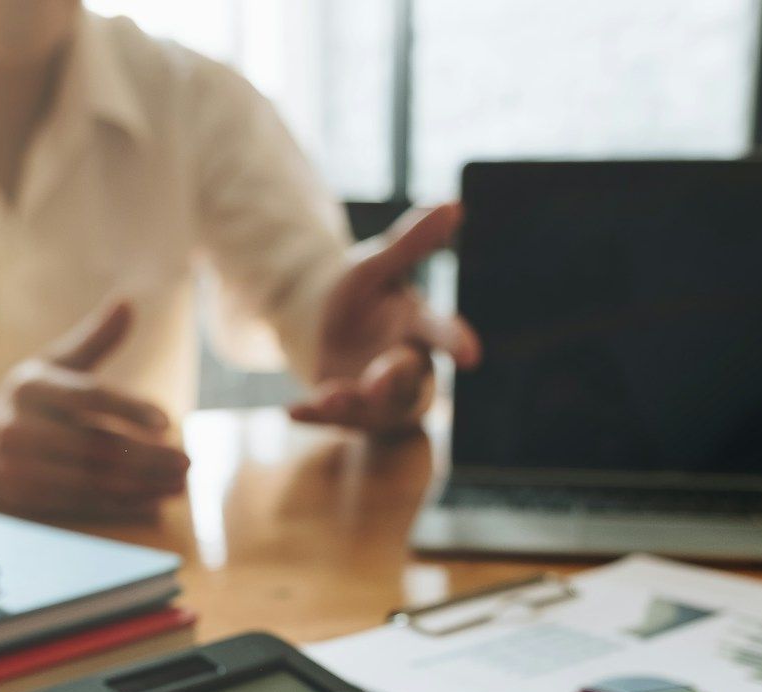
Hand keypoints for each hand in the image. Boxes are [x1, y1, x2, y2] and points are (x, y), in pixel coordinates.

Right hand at [0, 300, 187, 518]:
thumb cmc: (27, 398)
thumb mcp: (53, 363)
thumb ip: (93, 339)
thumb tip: (128, 303)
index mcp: (32, 385)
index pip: (88, 397)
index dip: (129, 408)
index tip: (168, 420)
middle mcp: (19, 425)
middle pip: (95, 444)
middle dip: (147, 456)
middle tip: (187, 461)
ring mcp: (17, 464)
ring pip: (91, 479)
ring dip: (142, 485)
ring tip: (179, 484)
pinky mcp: (22, 496)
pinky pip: (82, 502)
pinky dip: (122, 504)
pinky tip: (155, 501)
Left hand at [289, 203, 481, 433]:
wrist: (318, 324)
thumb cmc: (360, 293)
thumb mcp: (379, 264)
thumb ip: (413, 241)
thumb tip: (453, 203)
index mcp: (418, 329)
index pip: (441, 333)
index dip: (456, 342)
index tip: (471, 354)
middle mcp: (405, 368)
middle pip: (408, 378)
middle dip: (396, 379)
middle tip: (381, 377)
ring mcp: (376, 397)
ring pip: (373, 408)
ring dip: (353, 403)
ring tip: (330, 395)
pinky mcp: (345, 413)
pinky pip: (331, 420)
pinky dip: (313, 417)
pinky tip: (290, 411)